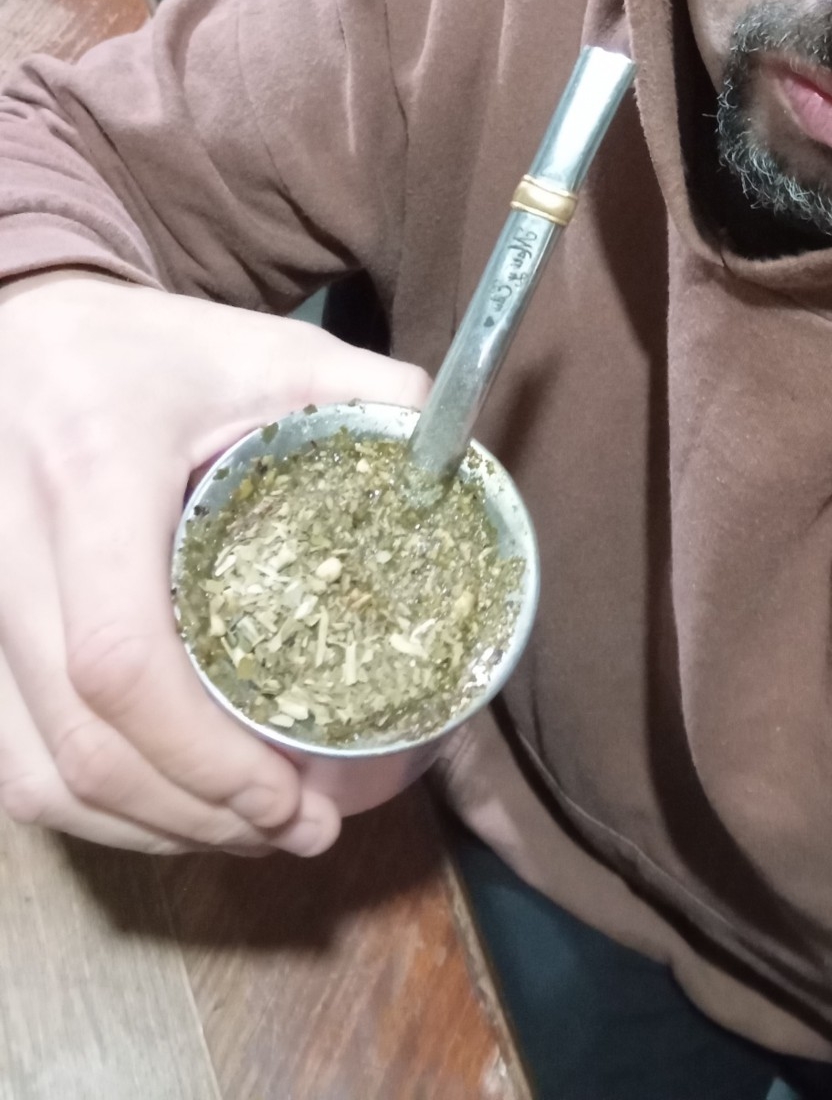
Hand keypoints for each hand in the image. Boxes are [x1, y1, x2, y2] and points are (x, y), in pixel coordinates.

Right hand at [0, 271, 428, 855]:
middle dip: (196, 814)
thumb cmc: (153, 349)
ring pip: (34, 773)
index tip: (291, 798)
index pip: (122, 656)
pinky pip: (10, 759)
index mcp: (92, 470)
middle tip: (297, 830)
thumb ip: (371, 395)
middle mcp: (9, 545)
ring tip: (249, 830)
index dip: (203, 758)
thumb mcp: (268, 347)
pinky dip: (91, 805)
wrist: (23, 332)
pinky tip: (171, 807)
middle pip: (81, 741)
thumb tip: (455, 471)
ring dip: (145, 827)